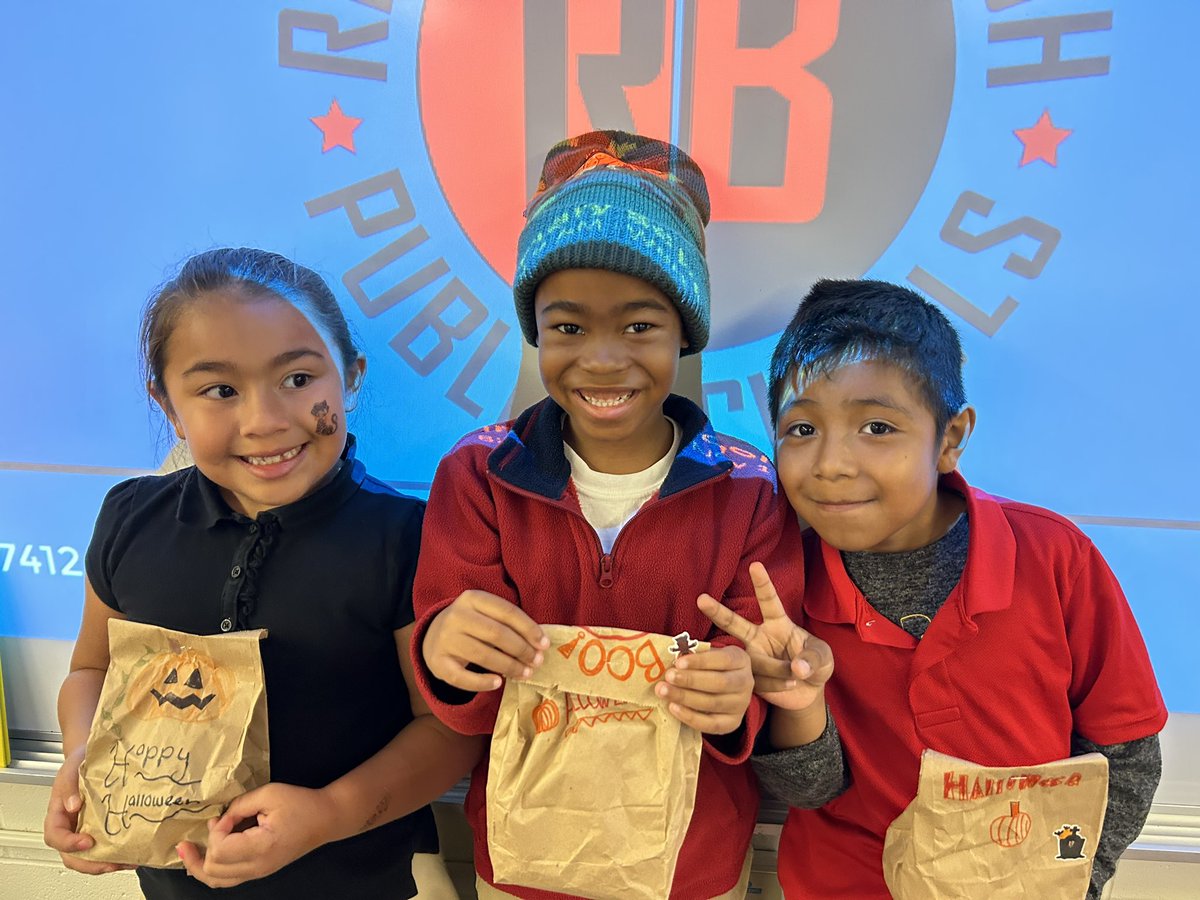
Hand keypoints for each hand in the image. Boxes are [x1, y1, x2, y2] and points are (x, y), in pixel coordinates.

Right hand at [43, 751, 132, 874]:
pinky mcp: (103, 827)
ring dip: (106, 863)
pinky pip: (106, 846)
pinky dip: (117, 853)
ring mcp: (86, 828)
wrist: (93, 754)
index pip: (55, 836)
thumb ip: (68, 785)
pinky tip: (132, 852)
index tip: (87, 842)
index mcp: (58, 814)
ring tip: (127, 861)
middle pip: (71, 855)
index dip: (68, 844)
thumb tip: (73, 806)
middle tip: (110, 863)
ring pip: (89, 855)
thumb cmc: (79, 762)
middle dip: (90, 864)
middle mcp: (71, 826)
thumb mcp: (71, 768)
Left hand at [176, 783, 334, 887]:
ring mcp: (258, 873)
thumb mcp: (270, 794)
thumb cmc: (301, 803)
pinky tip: (204, 857)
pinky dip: (211, 869)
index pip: (220, 850)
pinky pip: (226, 879)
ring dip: (198, 864)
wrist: (325, 819)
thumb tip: (221, 820)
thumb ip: (240, 805)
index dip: (216, 830)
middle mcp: (258, 867)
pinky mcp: (258, 871)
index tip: (227, 814)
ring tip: (186, 849)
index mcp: (262, 847)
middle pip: (212, 869)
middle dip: (206, 845)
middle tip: (215, 822)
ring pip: (215, 881)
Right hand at [423, 590, 548, 691]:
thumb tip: (540, 645)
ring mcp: (445, 639)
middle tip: (537, 662)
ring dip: (509, 666)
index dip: (529, 628)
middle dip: (522, 649)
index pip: (507, 611)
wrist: (432, 636)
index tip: (545, 644)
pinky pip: (462, 677)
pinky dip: (482, 682)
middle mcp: (456, 616)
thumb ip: (508, 624)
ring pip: (483, 655)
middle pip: (496, 633)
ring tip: (525, 674)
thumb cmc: (471, 625)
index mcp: (472, 598)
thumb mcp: (485, 614)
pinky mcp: (438, 663)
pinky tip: (498, 683)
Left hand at [655, 644, 754, 734]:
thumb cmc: (711, 666)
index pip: (722, 660)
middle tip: (669, 676)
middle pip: (719, 683)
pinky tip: (673, 707)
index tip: (678, 662)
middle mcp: (745, 682)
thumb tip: (673, 657)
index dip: (700, 661)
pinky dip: (690, 717)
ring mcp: (741, 705)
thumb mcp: (708, 655)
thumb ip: (694, 655)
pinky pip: (711, 724)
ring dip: (685, 697)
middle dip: (691, 680)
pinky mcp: (732, 723)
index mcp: (740, 660)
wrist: (726, 688)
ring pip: (713, 703)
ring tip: (664, 691)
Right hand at [698, 561, 832, 711]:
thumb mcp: (824, 658)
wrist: (807, 693)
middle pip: (735, 623)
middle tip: (701, 599)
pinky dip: (776, 685)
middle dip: (717, 612)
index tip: (755, 565)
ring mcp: (752, 658)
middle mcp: (760, 638)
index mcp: (778, 624)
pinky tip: (788, 686)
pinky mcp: (749, 678)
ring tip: (795, 676)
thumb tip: (797, 668)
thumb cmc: (816, 666)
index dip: (762, 584)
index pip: (769, 601)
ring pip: (752, 660)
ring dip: (775, 669)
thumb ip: (813, 658)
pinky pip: (757, 681)